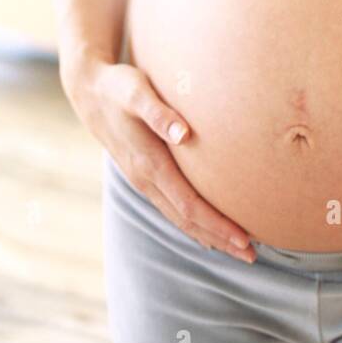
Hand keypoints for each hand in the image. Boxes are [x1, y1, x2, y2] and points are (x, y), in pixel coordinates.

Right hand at [63, 54, 255, 264]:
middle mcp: (145, 179)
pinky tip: (206, 228)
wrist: (89, 92)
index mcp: (149, 164)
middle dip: (219, 239)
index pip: (189, 205)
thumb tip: (184, 133)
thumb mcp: (137, 92)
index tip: (243, 237)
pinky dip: (192, 222)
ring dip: (208, 235)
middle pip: (187, 220)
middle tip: (252, 255)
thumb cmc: (119, 87)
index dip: (216, 224)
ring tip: (236, 248)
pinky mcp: (143, 175)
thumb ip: (159, 112)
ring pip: (178, 217)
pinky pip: (171, 207)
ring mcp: (142, 180)